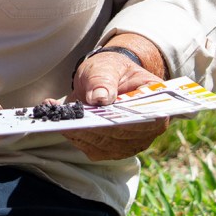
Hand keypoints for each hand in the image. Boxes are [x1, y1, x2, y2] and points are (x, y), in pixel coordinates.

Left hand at [63, 37, 170, 160]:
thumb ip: (103, 79)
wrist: (104, 78)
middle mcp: (147, 128)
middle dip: (95, 126)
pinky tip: (60, 119)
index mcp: (156, 103)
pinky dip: (73, 135)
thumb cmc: (111, 70)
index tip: (103, 116)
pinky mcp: (110, 149)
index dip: (127, 121)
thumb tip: (99, 98)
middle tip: (72, 115)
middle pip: (122, 136)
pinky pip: (91, 148)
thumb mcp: (106, 66)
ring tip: (62, 115)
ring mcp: (129, 142)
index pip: (148, 120)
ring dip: (80, 132)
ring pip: (104, 145)